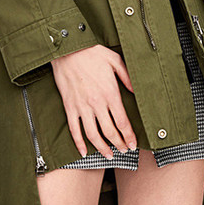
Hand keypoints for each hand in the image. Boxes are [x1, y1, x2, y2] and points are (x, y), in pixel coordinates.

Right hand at [50, 45, 136, 159]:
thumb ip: (127, 77)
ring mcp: (82, 106)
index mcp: (110, 93)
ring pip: (93, 134)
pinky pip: (74, 129)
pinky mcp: (69, 106)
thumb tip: (135, 91)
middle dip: (119, 144)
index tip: (133, 144)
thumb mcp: (115, 60)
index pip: (122, 122)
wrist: (67, 49)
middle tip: (124, 151)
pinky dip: (79, 143)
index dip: (129, 136)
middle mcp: (96, 103)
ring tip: (108, 155)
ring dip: (102, 148)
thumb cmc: (91, 52)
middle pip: (110, 131)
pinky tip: (84, 151)